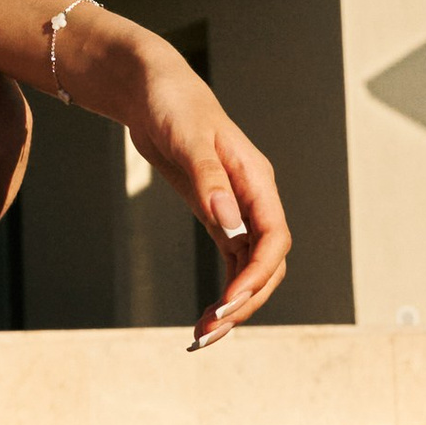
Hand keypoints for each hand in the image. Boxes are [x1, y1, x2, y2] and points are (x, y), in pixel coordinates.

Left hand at [124, 54, 289, 345]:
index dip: (258, 275)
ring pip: (250, 270)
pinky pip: (230, 262)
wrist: (151, 88)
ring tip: (203, 336)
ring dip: (233, 304)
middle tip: (210, 331)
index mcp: (257, 180)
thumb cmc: (173, 104)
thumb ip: (210, 181)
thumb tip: (231, 225)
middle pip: (267, 263)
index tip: (228, 302)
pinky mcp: (217, 215)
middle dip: (244, 301)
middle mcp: (254, 199)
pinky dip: (222, 291)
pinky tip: (206, 316)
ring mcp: (238, 209)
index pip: (274, 238)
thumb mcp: (188, 139)